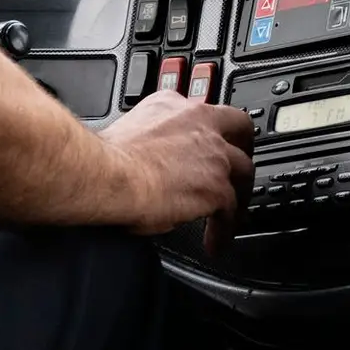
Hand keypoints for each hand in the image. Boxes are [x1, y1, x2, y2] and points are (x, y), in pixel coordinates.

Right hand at [100, 91, 253, 251]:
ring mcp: (214, 155)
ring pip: (243, 171)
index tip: (213, 140)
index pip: (206, 113)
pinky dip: (224, 229)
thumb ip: (151, 137)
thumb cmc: (106, 159)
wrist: (107, 176)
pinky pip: (231, 210)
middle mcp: (200, 124)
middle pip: (240, 130)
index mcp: (174, 107)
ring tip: (231, 215)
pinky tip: (215, 242)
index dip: (214, 129)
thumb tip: (146, 156)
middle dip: (243, 149)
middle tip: (237, 168)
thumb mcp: (130, 130)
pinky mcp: (216, 186)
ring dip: (238, 194)